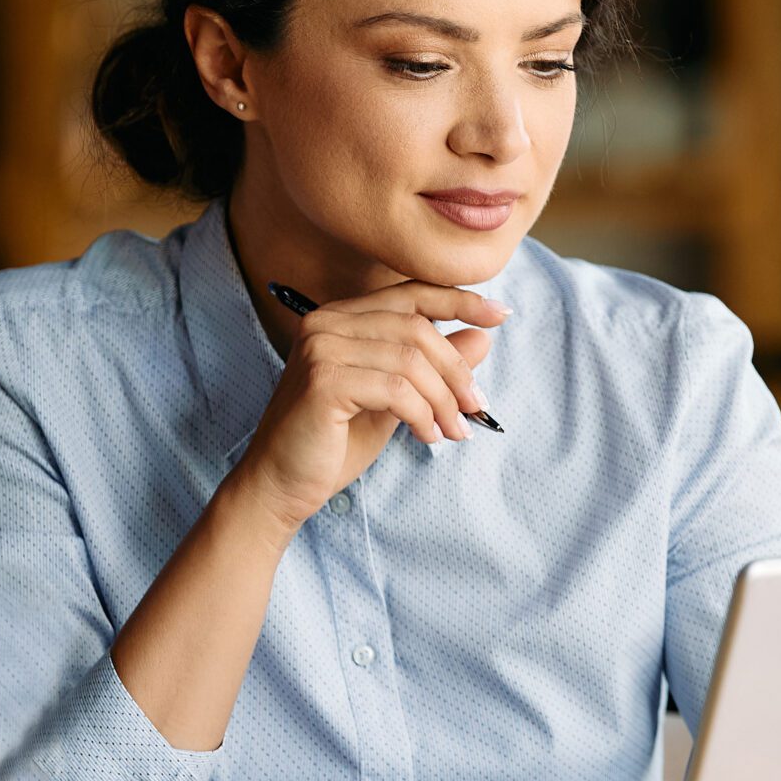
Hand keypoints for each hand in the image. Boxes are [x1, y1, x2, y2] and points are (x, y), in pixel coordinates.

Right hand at [232, 281, 507, 525]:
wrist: (280, 485)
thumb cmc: (333, 444)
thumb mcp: (396, 400)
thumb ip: (432, 367)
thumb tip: (481, 336)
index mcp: (340, 318)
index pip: (410, 294)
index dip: (459, 300)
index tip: (500, 315)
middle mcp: (326, 323)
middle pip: (417, 327)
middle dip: (456, 370)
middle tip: (475, 407)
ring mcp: (321, 348)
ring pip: (410, 359)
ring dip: (443, 399)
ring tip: (453, 431)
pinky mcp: (323, 380)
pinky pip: (395, 389)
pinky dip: (422, 414)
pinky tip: (426, 437)